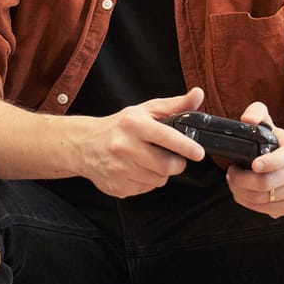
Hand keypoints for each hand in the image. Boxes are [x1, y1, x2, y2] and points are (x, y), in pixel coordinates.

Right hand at [76, 87, 205, 197]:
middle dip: (176, 163)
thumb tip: (198, 94)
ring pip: (158, 180)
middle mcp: (123, 146)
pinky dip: (147, 182)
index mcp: (133, 124)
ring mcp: (118, 169)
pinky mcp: (116, 186)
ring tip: (149, 161)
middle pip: (166, 166)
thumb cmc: (120, 127)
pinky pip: (145, 189)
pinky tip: (137, 170)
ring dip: (161, 173)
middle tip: (172, 157)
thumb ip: (175, 105)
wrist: (84, 145)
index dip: (186, 146)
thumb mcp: (145, 111)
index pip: (165, 137)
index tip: (199, 152)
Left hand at [227, 102, 283, 218]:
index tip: (252, 164)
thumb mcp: (269, 123)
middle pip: (266, 183)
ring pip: (262, 199)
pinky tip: (243, 192)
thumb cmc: (279, 143)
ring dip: (241, 192)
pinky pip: (265, 210)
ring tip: (234, 181)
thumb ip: (257, 112)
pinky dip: (248, 203)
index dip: (267, 163)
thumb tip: (247, 119)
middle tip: (231, 173)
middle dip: (241, 180)